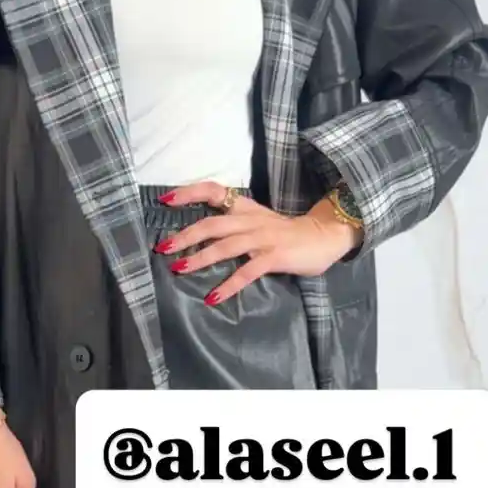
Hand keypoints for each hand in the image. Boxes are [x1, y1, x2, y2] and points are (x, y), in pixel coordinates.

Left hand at [155, 180, 361, 303]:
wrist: (324, 236)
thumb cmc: (287, 233)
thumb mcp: (258, 219)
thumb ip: (233, 223)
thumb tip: (201, 236)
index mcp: (245, 208)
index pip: (214, 190)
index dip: (189, 193)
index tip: (165, 199)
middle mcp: (250, 220)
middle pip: (212, 223)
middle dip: (185, 236)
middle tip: (163, 248)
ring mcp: (262, 239)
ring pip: (225, 246)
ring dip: (200, 258)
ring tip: (179, 269)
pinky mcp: (274, 257)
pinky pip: (247, 272)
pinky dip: (229, 285)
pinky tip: (213, 297)